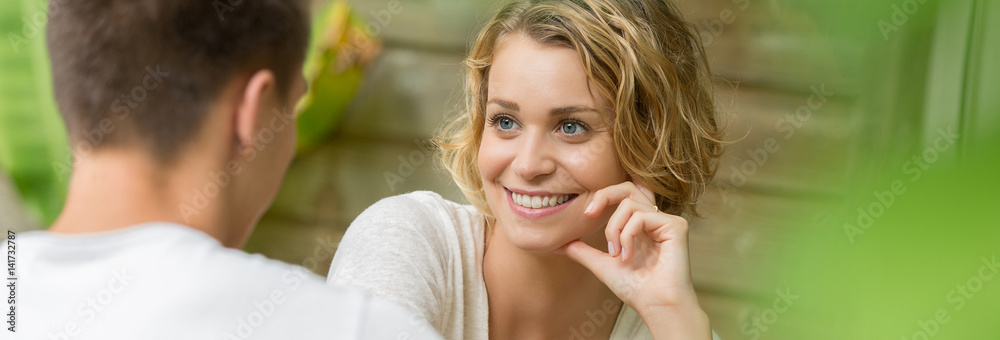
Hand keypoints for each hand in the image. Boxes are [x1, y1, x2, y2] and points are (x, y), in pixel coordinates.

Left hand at [560, 182, 710, 338]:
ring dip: (615, 229)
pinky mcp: (676, 226)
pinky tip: (629, 256)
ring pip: (630, 203)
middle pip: (628, 187)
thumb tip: (557, 244)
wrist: (656, 306)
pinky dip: (628, 235)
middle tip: (589, 213)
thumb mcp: (602, 265)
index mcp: (641, 225)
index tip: (586, 214)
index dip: (604, 196)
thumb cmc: (635, 289)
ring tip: (617, 255)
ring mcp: (667, 221)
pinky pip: (642, 216)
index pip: (623, 195)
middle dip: (604, 195)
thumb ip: (583, 251)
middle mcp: (655, 220)